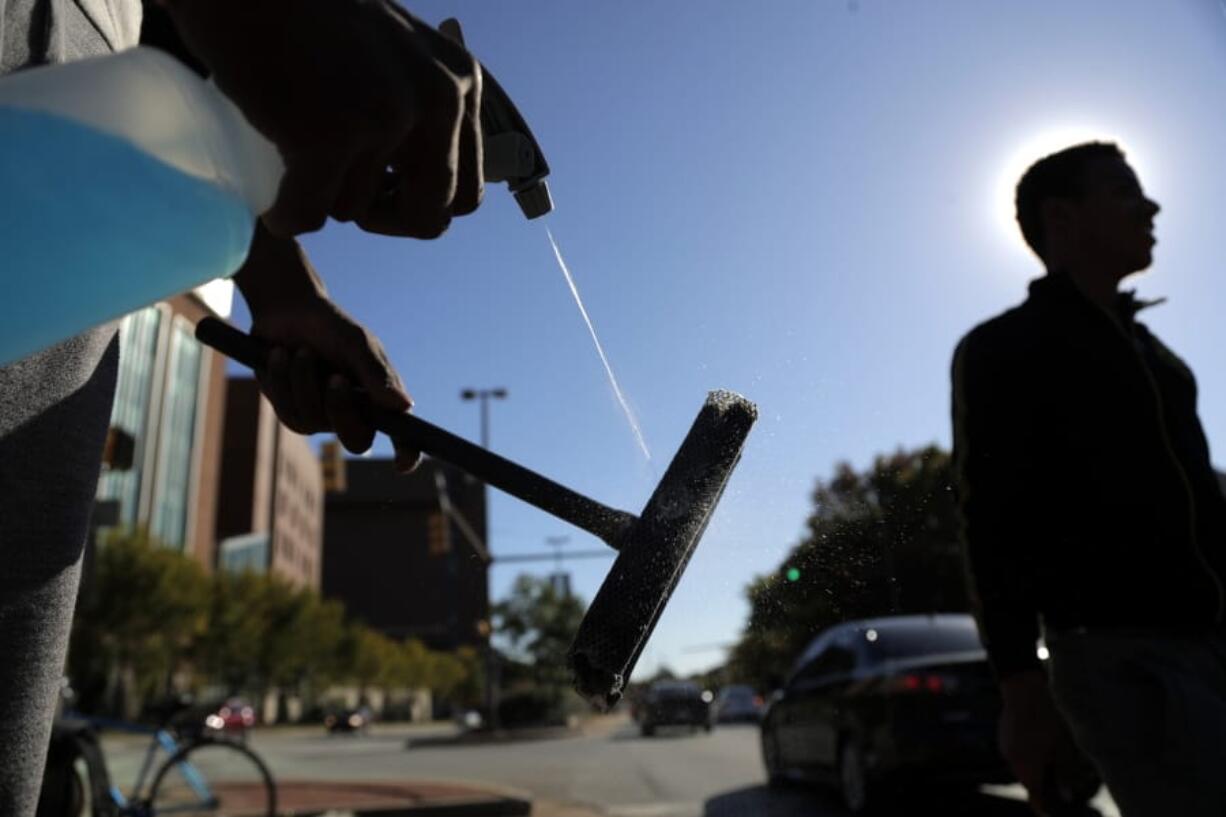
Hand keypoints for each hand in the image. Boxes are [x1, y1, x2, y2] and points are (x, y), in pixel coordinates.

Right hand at [164, 0, 482, 237]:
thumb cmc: (306, 16)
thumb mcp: (397, 54)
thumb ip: (421, 109)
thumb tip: (423, 189)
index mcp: (460, 83)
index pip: (466, 193)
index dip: (421, 205)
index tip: (382, 193)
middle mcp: (437, 99)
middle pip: (429, 216)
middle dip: (381, 219)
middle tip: (340, 194)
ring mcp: (386, 116)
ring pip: (356, 210)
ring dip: (320, 197)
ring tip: (293, 152)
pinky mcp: (328, 133)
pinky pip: (309, 214)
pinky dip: (285, 216)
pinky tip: (271, 201)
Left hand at [233, 226, 419, 470]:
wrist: (286, 310)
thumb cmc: (331, 326)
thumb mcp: (356, 344)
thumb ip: (376, 374)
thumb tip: (404, 407)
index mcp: (380, 398)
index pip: (402, 435)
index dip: (407, 453)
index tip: (402, 464)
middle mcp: (354, 413)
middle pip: (355, 440)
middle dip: (341, 409)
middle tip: (335, 377)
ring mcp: (321, 417)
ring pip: (313, 422)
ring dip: (303, 381)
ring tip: (301, 351)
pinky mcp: (290, 411)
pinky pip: (286, 410)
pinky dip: (281, 379)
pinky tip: (280, 356)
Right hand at [998, 670, 1082, 815]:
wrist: (1024, 687)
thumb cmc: (1048, 718)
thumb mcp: (1064, 748)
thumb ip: (1064, 774)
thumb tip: (1066, 796)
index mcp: (1028, 768)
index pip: (1034, 798)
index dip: (1044, 807)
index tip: (1052, 811)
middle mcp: (1012, 762)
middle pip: (1028, 781)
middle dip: (1042, 783)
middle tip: (1060, 778)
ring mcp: (1005, 747)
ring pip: (1021, 766)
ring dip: (1034, 765)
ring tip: (1052, 753)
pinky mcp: (1003, 735)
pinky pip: (1016, 752)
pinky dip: (1027, 752)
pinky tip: (1039, 738)